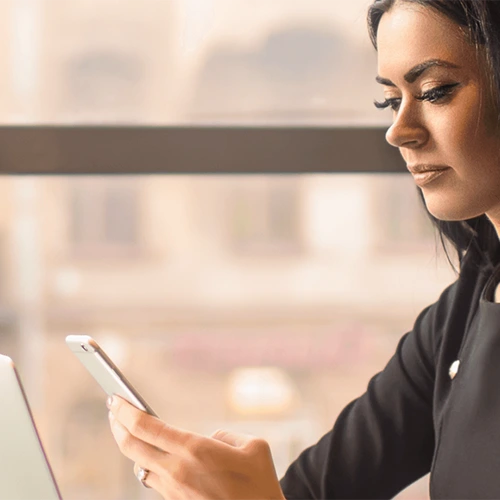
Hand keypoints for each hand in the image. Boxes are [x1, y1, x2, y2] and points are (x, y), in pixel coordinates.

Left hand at [107, 395, 285, 499]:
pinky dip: (145, 460)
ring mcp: (174, 490)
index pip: (146, 427)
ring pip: (138, 463)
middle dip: (117, 424)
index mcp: (196, 450)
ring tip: (125, 428)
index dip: (126, 411)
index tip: (115, 398)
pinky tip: (148, 452)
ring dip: (129, 444)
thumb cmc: (260, 484)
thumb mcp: (253, 446)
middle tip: (112, 408)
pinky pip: (152, 478)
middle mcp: (178, 471)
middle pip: (131, 446)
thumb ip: (224, 436)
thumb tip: (206, 440)